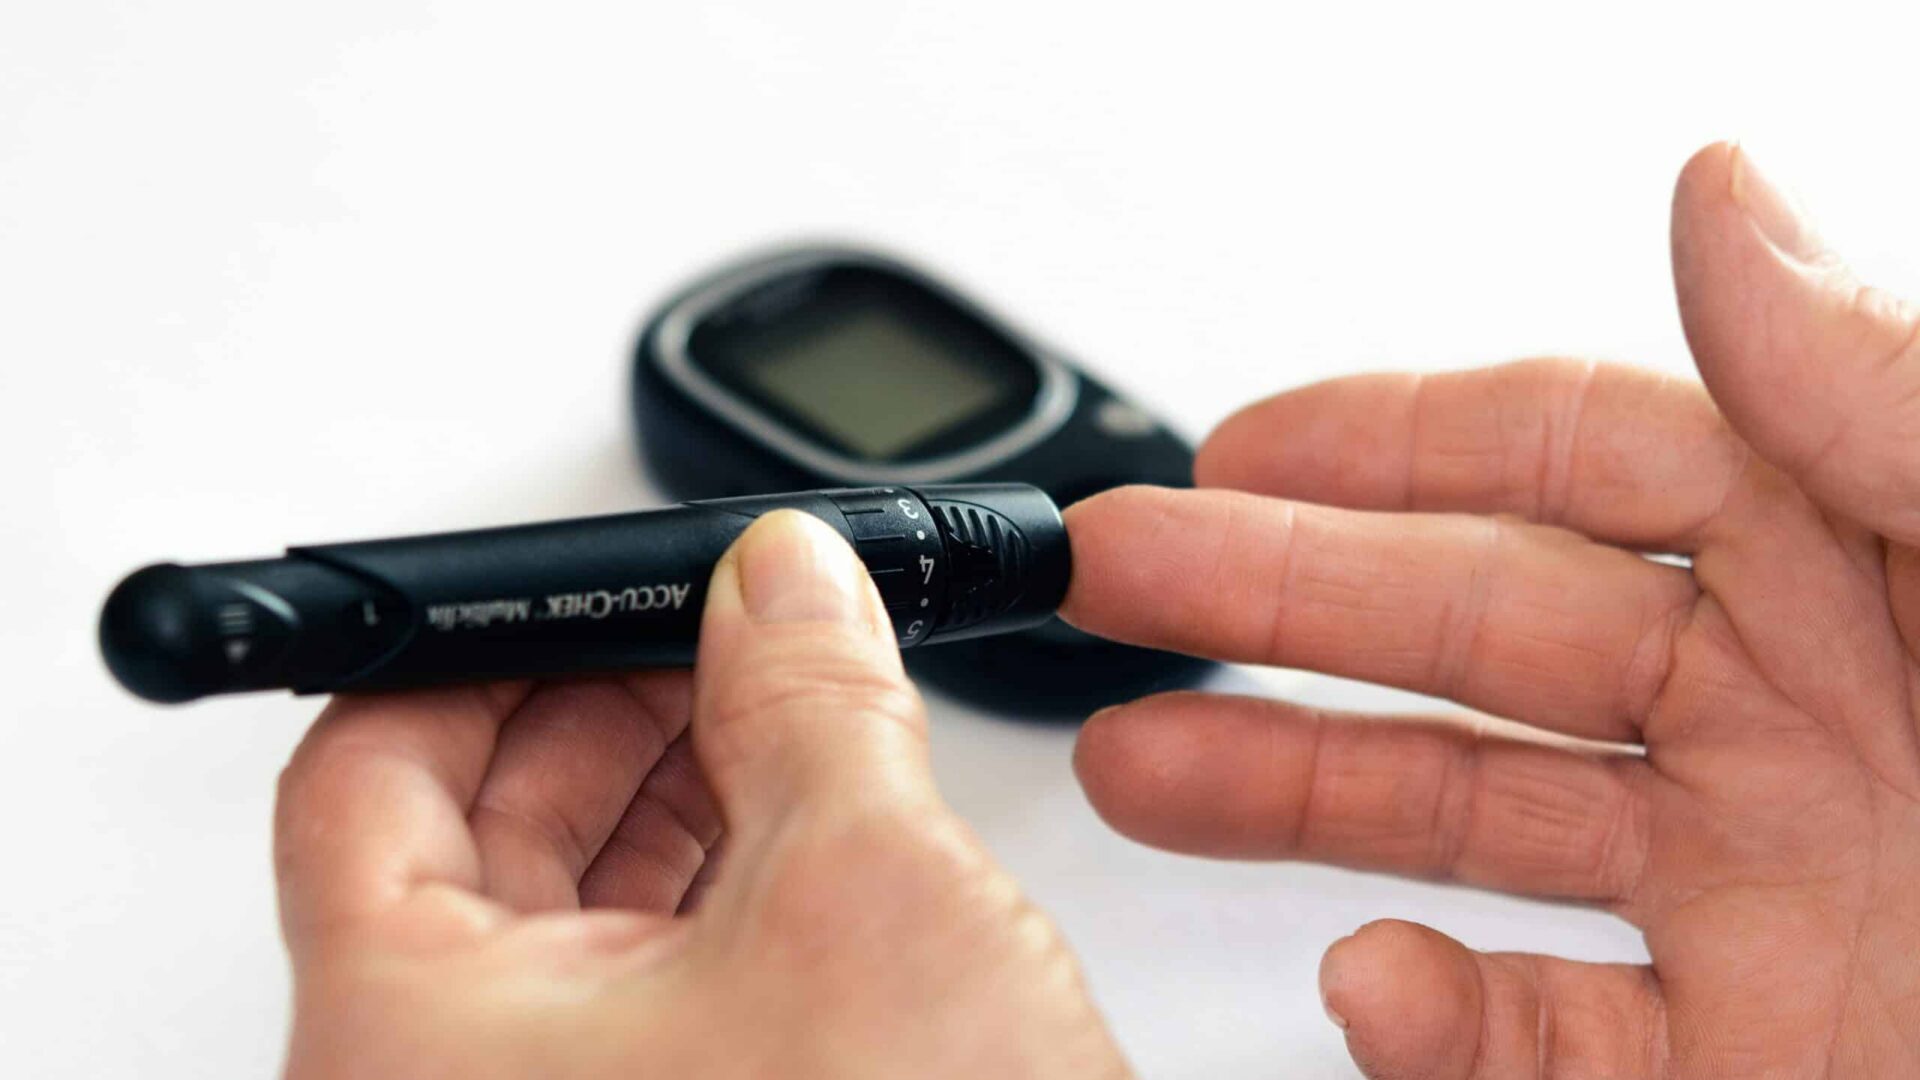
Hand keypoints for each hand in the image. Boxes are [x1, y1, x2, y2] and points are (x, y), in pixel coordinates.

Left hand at [275, 511, 1127, 1078]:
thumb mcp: (868, 897)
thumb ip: (813, 698)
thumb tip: (785, 583)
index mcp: (409, 1045)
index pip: (365, 772)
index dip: (485, 647)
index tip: (595, 587)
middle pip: (465, 831)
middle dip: (609, 703)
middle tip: (719, 625)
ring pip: (564, 908)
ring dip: (675, 784)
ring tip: (785, 703)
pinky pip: (640, 983)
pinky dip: (715, 881)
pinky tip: (803, 814)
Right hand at [1063, 142, 1919, 1077]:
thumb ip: (1894, 407)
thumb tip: (1726, 209)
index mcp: (1877, 569)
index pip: (1590, 456)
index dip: (1398, 437)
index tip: (1238, 443)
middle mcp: (1804, 727)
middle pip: (1480, 629)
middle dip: (1274, 600)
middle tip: (1120, 581)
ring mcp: (1767, 911)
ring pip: (1473, 826)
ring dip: (1290, 797)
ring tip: (1136, 765)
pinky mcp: (1752, 1075)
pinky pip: (1550, 1041)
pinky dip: (1436, 1024)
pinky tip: (1371, 986)